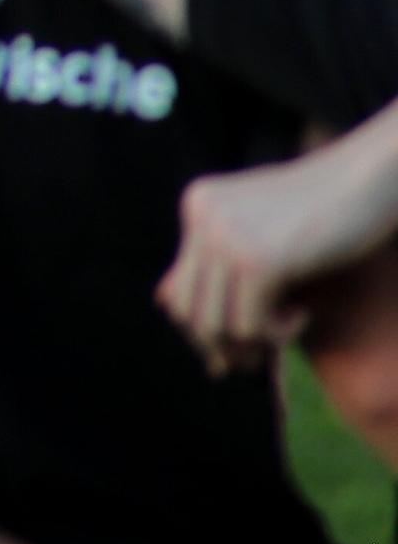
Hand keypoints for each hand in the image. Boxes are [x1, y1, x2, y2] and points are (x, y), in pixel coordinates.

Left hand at [160, 143, 397, 373]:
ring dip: (253, 343)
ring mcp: (225, 237)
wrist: (369, 181)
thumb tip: (179, 320)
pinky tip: (304, 314)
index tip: (234, 352)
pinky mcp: (258, 260)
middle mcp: (202, 216)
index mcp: (198, 204)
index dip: (202, 329)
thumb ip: (223, 263)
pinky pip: (251, 325)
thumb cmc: (326, 212)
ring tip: (287, 330)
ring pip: (216, 324)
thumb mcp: (264, 231)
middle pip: (187, 309)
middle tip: (254, 362)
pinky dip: (279, 334)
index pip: (175, 288)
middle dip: (219, 346)